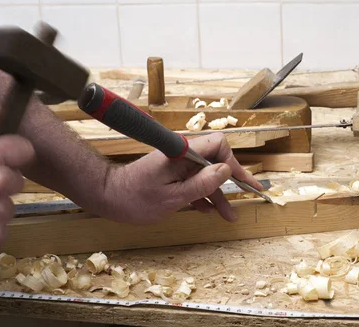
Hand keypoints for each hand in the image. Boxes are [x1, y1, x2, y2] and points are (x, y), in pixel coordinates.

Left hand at [100, 133, 263, 224]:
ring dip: (218, 193)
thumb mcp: (172, 198)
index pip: (218, 145)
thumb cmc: (135, 198)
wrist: (108, 197)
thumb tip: (227, 171)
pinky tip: (210, 210)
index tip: (242, 183)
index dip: (233, 163)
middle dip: (232, 180)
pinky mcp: (172, 174)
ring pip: (206, 174)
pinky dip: (203, 194)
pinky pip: (194, 180)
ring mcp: (177, 164)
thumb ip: (201, 184)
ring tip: (229, 215)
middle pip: (215, 160)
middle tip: (250, 194)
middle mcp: (182, 154)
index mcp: (182, 153)